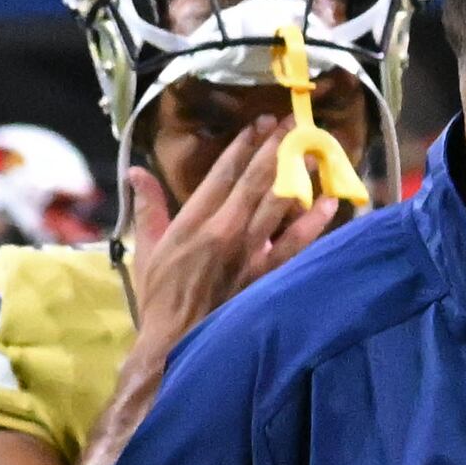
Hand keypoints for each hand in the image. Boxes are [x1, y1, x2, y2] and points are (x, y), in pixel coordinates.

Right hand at [119, 119, 338, 367]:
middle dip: (273, 147)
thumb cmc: (159, 298)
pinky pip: (295, 243)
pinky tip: (328, 202)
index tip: (258, 124)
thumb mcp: (146, 249)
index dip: (241, 147)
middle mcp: (223, 231)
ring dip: (295, 173)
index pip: (221, 175)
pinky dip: (313, 222)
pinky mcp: (265, 274)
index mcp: (191, 223)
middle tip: (291, 121)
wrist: (175, 342)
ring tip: (311, 148)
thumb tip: (136, 171)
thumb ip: (147, 207)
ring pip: (277, 203)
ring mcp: (247, 252)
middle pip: (254, 180)